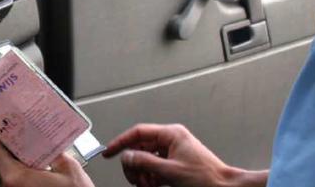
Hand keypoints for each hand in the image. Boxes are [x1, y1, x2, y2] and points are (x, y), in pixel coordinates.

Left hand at [0, 140, 95, 186]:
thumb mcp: (68, 167)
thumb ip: (55, 152)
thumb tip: (50, 144)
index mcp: (16, 178)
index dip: (3, 137)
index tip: (9, 129)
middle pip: (4, 162)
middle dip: (17, 150)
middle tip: (29, 140)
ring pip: (13, 174)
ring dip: (24, 164)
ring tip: (40, 156)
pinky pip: (19, 183)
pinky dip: (27, 176)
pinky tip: (43, 172)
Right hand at [102, 124, 267, 186]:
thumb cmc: (206, 178)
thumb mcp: (170, 171)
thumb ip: (144, 162)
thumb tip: (126, 156)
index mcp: (171, 134)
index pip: (138, 132)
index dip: (121, 142)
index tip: (108, 152)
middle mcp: (172, 140)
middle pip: (140, 147)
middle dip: (134, 165)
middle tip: (135, 179)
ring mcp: (174, 152)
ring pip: (146, 159)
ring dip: (142, 173)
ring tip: (146, 184)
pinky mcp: (176, 163)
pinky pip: (155, 167)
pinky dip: (151, 177)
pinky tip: (152, 185)